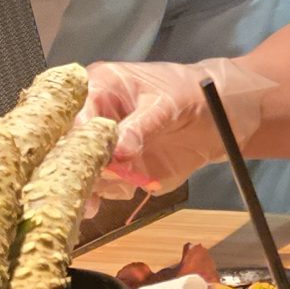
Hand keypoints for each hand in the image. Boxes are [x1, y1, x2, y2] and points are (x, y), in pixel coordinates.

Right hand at [83, 56, 272, 198]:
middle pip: (67, 147)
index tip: (81, 160)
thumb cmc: (194, 93)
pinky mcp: (119, 169)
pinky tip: (107, 201)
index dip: (73, 139)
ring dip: (90, 185)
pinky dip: (106, 195)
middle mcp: (94, 117)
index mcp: (99, 87)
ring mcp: (104, 146)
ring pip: (81, 170)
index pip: (73, 115)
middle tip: (83, 186)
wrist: (222, 115)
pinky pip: (103, 187)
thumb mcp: (170, 102)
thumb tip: (117, 150)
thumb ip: (141, 126)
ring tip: (103, 194)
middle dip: (73, 169)